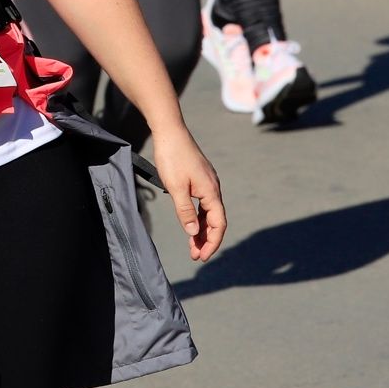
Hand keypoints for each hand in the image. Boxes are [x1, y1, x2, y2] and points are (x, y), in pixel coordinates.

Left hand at [152, 131, 225, 261]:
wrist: (170, 131)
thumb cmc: (172, 157)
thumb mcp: (175, 188)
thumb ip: (185, 211)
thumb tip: (193, 233)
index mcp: (211, 191)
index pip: (218, 224)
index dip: (212, 242)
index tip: (202, 256)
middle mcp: (213, 188)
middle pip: (215, 220)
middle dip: (206, 239)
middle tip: (195, 255)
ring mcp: (207, 183)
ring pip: (209, 212)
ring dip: (202, 229)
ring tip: (192, 245)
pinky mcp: (199, 178)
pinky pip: (203, 203)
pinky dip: (198, 216)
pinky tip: (191, 223)